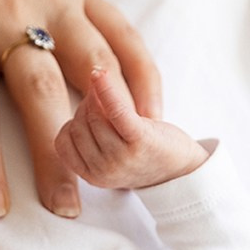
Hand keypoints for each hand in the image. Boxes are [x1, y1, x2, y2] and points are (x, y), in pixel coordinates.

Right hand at [55, 68, 209, 189]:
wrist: (186, 169)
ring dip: (101, 98)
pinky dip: (107, 89)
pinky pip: (115, 110)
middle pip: (79, 123)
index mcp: (91, 176)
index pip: (62, 140)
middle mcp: (103, 171)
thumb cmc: (145, 156)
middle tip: (108, 104)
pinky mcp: (140, 141)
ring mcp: (121, 158)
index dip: (74, 121)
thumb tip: (63, 98)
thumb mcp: (108, 156)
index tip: (92, 115)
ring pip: (94, 114)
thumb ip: (86, 140)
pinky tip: (99, 73)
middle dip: (90, 107)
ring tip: (115, 97)